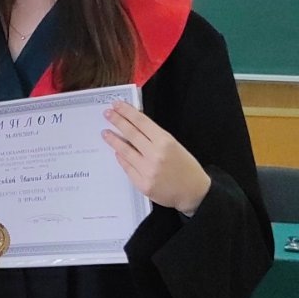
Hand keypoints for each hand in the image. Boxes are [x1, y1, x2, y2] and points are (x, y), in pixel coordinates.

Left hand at [102, 100, 210, 215]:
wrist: (194, 192)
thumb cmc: (186, 167)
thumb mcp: (174, 145)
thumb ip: (155, 136)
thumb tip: (135, 126)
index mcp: (165, 142)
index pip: (141, 122)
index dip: (127, 112)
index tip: (117, 105)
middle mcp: (155, 155)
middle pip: (131, 134)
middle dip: (117, 121)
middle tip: (107, 114)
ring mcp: (147, 171)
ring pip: (125, 151)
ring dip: (113, 140)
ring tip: (105, 132)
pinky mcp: (142, 184)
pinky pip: (127, 167)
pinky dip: (121, 158)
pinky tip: (117, 152)